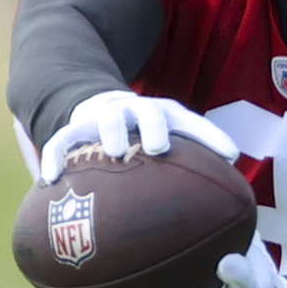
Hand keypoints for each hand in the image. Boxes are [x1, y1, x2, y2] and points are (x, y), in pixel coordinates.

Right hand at [38, 92, 237, 183]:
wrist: (98, 106)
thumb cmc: (147, 131)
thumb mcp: (174, 131)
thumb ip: (203, 145)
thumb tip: (237, 168)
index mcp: (160, 115)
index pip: (184, 119)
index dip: (206, 135)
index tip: (225, 155)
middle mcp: (131, 112)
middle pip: (144, 112)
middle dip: (152, 127)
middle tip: (157, 148)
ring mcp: (100, 118)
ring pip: (104, 120)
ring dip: (110, 132)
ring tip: (113, 153)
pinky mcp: (73, 129)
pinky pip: (59, 141)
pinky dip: (53, 157)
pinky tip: (49, 180)